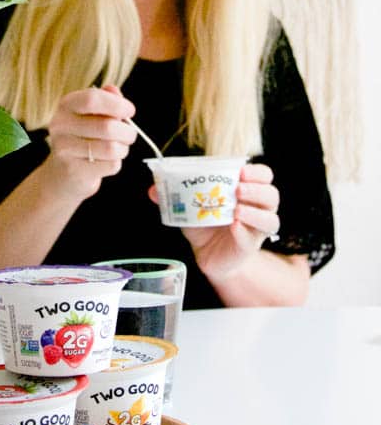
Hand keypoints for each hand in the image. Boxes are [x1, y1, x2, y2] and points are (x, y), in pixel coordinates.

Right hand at [44, 85, 136, 200]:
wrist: (62, 172)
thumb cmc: (83, 137)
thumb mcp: (91, 114)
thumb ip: (105, 99)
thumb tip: (114, 91)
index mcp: (66, 105)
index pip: (92, 99)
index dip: (116, 104)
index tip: (130, 110)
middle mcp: (61, 125)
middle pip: (107, 126)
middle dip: (127, 131)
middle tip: (129, 134)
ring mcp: (64, 149)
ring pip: (111, 148)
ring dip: (123, 148)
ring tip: (119, 148)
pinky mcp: (74, 171)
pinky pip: (110, 165)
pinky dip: (115, 163)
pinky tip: (106, 161)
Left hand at [149, 163, 279, 279]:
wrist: (205, 253)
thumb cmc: (203, 223)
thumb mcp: (188, 205)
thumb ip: (172, 195)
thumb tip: (152, 189)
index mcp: (247, 190)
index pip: (263, 175)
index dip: (256, 172)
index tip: (241, 171)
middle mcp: (257, 208)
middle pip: (272, 194)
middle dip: (256, 190)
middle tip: (238, 189)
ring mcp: (256, 228)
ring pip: (270, 218)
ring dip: (255, 212)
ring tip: (236, 209)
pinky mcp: (250, 246)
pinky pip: (253, 238)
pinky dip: (244, 231)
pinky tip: (233, 226)